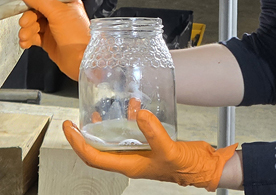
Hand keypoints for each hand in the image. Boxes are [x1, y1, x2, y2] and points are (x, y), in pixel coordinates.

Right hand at [16, 0, 89, 79]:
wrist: (83, 61)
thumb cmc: (79, 36)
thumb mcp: (58, 13)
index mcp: (66, 0)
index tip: (25, 1)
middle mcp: (59, 12)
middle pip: (35, 6)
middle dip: (28, 15)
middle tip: (26, 22)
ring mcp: (53, 26)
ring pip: (32, 22)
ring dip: (26, 28)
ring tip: (26, 36)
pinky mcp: (48, 39)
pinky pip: (32, 35)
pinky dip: (27, 38)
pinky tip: (26, 42)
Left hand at [63, 110, 238, 191]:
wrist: (206, 167)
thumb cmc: (188, 167)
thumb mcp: (169, 150)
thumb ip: (154, 133)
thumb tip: (138, 114)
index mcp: (129, 166)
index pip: (94, 157)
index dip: (78, 143)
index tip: (69, 128)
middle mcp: (131, 160)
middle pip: (99, 149)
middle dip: (86, 134)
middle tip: (77, 119)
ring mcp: (140, 152)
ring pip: (115, 139)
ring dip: (108, 124)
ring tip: (104, 109)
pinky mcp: (150, 144)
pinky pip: (133, 131)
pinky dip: (131, 118)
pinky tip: (134, 107)